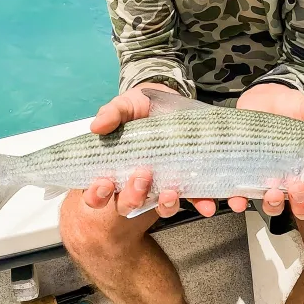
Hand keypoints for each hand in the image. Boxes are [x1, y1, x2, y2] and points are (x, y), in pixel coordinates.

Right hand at [82, 83, 219, 218]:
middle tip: (141, 177)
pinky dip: (201, 204)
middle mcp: (138, 182)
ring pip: (160, 206)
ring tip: (170, 193)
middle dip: (132, 197)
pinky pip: (193, 199)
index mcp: (116, 168)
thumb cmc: (140, 107)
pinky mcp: (187, 180)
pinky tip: (206, 205)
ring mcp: (163, 183)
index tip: (104, 183)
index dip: (97, 195)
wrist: (170, 97)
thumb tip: (97, 126)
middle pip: (129, 204)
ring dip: (165, 205)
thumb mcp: (124, 105)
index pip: (100, 192)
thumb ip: (111, 114)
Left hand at [235, 83, 303, 219]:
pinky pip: (243, 197)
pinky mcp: (249, 176)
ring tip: (273, 191)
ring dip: (275, 205)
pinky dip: (240, 201)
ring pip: (275, 206)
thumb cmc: (289, 108)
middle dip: (303, 204)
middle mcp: (295, 180)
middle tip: (299, 187)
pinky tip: (239, 199)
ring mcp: (272, 180)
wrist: (261, 99)